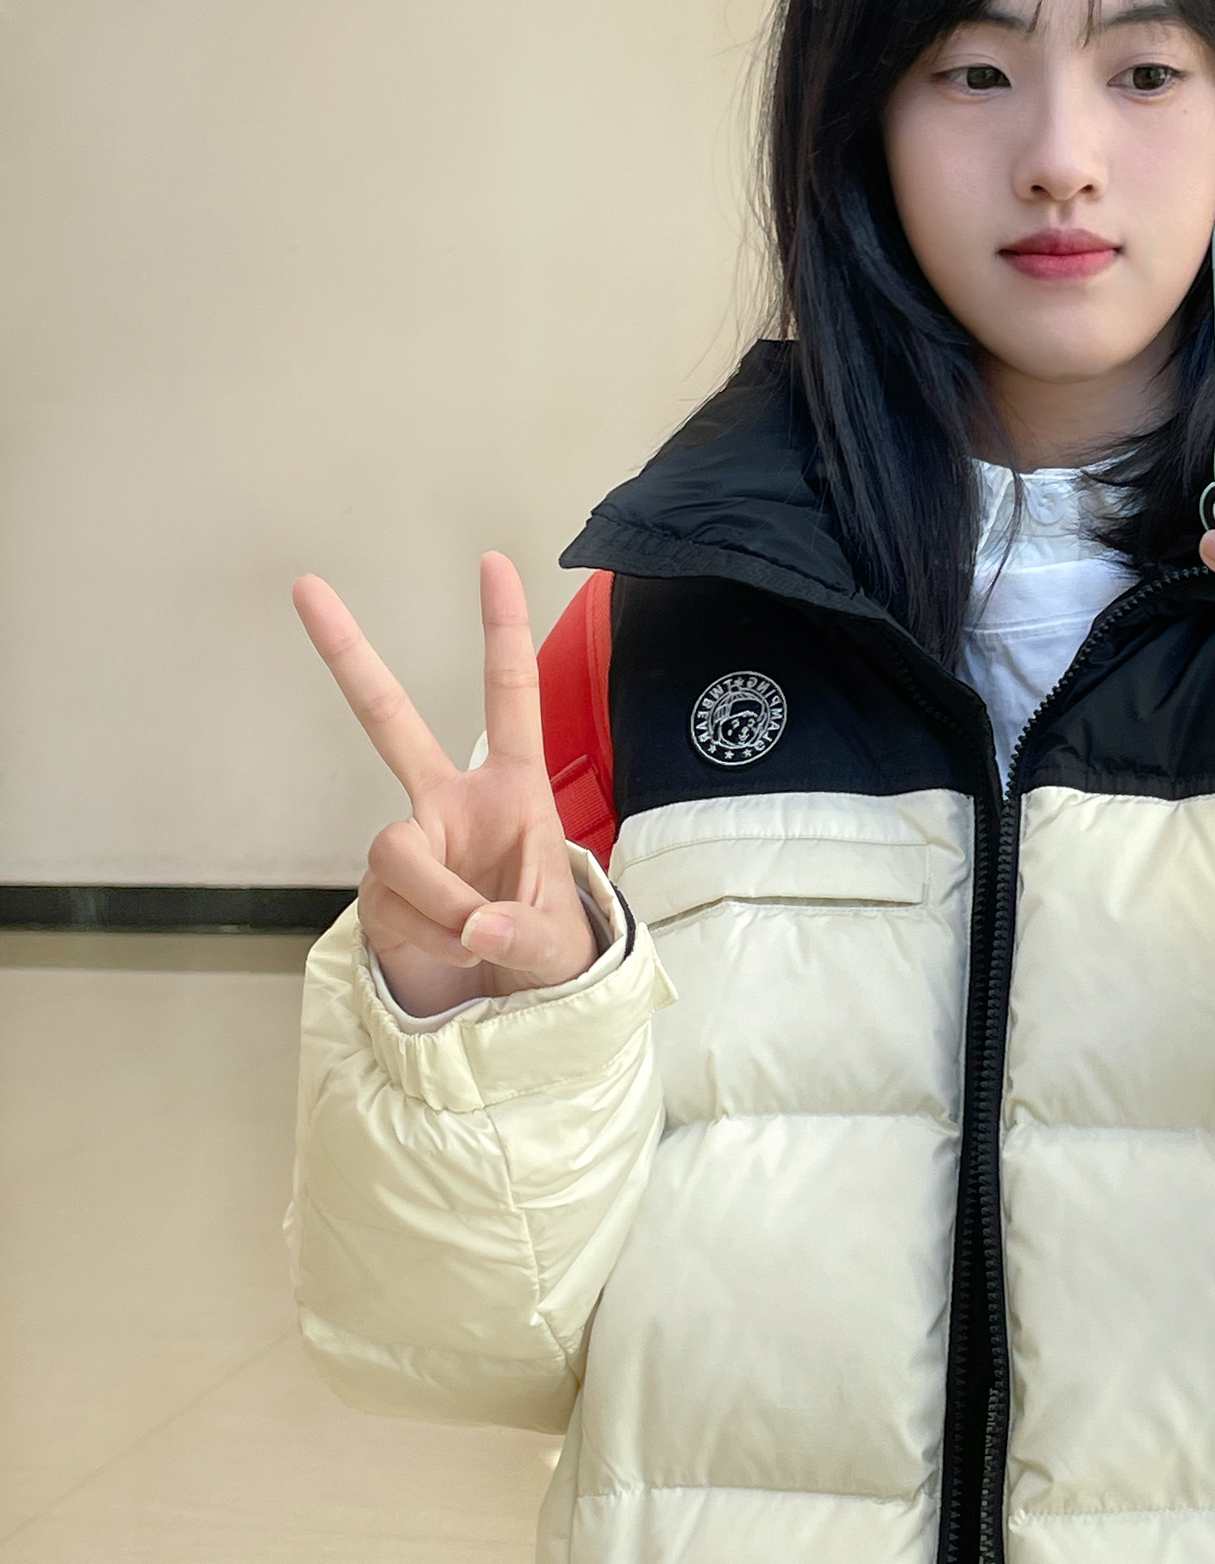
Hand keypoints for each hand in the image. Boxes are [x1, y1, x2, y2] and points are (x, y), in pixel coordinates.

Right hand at [292, 554, 597, 1016]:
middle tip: (305, 587)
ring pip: (397, 856)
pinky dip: (429, 940)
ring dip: (438, 905)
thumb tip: (475, 923)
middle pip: (389, 720)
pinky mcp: (379, 888)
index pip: (509, 697)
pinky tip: (452, 952)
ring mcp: (410, 842)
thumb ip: (522, 933)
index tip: (492, 563)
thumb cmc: (549, 947)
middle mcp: (451, 803)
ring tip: (475, 939)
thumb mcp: (559, 944)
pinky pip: (393, 907)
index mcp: (511, 790)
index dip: (503, 631)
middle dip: (347, 655)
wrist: (516, 1000)